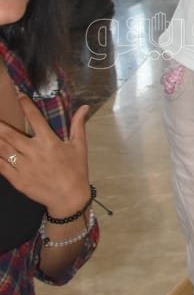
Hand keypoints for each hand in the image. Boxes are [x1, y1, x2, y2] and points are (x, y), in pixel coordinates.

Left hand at [0, 96, 90, 217]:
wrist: (68, 199)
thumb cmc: (76, 171)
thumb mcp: (80, 147)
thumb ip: (78, 125)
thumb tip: (84, 107)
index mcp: (49, 142)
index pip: (35, 119)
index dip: (26, 105)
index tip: (19, 95)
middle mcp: (34, 152)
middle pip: (10, 134)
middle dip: (0, 124)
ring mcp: (23, 167)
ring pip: (3, 149)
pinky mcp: (17, 179)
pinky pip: (1, 166)